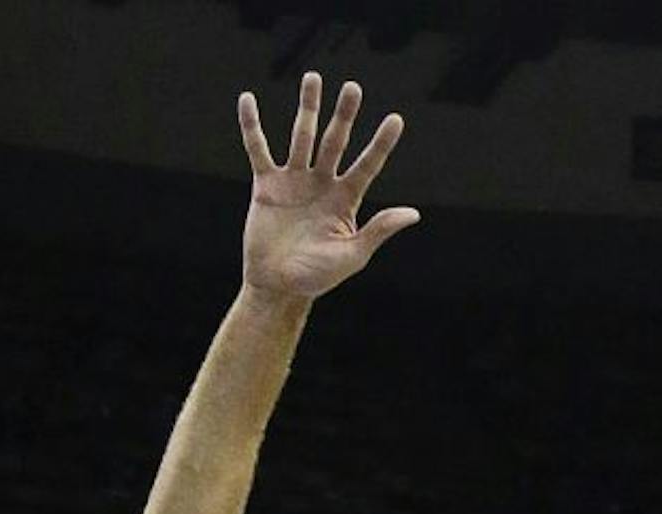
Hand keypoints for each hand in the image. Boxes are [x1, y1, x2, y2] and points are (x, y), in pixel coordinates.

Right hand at [238, 76, 418, 303]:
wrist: (276, 287)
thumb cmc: (316, 277)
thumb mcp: (352, 256)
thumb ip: (378, 231)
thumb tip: (413, 214)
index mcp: (345, 199)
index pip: (367, 165)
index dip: (381, 144)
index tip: (395, 120)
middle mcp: (322, 183)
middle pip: (335, 141)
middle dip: (344, 115)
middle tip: (353, 88)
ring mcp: (294, 182)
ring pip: (302, 136)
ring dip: (308, 107)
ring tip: (313, 78)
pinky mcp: (266, 186)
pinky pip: (258, 150)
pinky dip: (252, 126)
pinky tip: (248, 100)